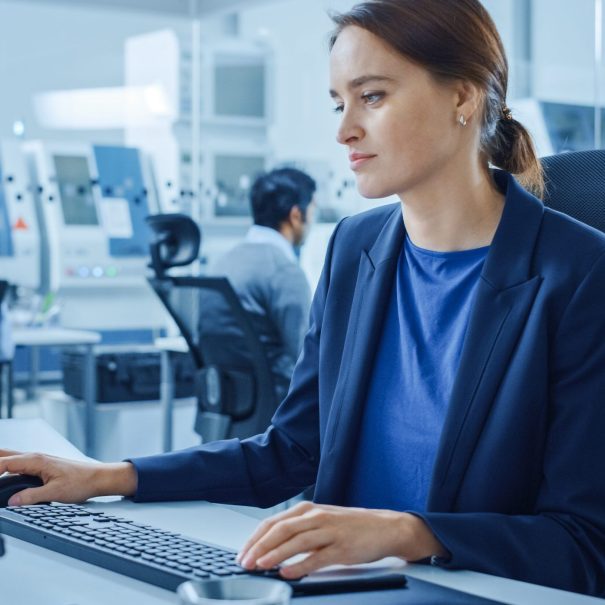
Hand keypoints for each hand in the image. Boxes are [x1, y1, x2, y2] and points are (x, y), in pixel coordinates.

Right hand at [0, 449, 136, 505]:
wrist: (97, 478)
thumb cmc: (81, 481)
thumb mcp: (56, 492)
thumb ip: (32, 497)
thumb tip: (13, 501)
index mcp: (36, 460)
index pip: (4, 463)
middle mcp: (35, 457)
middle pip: (4, 455)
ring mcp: (37, 460)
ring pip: (10, 458)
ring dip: (0, 464)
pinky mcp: (40, 466)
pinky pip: (17, 464)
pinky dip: (6, 467)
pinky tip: (4, 475)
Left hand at [236, 501, 446, 578]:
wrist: (385, 527)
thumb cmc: (351, 526)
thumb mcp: (321, 522)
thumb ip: (299, 530)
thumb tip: (270, 547)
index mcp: (308, 510)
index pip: (274, 523)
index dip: (255, 538)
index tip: (242, 553)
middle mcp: (316, 517)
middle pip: (281, 530)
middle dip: (260, 547)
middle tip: (245, 562)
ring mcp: (330, 531)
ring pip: (296, 542)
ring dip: (275, 554)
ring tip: (260, 566)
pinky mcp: (342, 548)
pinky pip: (317, 557)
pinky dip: (300, 566)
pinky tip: (288, 573)